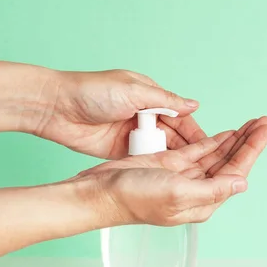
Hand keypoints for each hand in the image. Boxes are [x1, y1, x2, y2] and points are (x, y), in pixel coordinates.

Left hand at [35, 69, 207, 158]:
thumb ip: (165, 100)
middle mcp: (143, 115)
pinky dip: (152, 165)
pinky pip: (142, 158)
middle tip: (203, 165)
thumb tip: (193, 104)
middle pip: (172, 134)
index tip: (210, 146)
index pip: (179, 115)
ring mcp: (131, 133)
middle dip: (187, 148)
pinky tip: (164, 175)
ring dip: (171, 158)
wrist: (56, 108)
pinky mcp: (119, 150)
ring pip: (158, 148)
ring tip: (187, 173)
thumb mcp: (134, 91)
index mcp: (149, 97)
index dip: (194, 131)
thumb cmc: (92, 92)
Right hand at [79, 118, 266, 224]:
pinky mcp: (171, 164)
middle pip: (231, 162)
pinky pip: (199, 151)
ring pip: (218, 155)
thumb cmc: (136, 198)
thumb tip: (242, 183)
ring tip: (252, 123)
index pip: (236, 172)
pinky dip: (214, 141)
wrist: (101, 193)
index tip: (265, 129)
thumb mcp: (179, 193)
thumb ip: (213, 188)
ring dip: (235, 139)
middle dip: (249, 141)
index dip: (253, 149)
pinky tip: (228, 133)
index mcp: (204, 200)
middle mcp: (198, 189)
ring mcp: (185, 176)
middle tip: (265, 121)